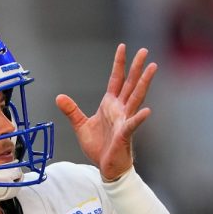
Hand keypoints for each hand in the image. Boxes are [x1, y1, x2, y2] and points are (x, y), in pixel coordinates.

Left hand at [56, 44, 156, 180]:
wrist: (106, 166)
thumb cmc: (99, 146)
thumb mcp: (80, 126)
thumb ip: (72, 111)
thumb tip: (59, 97)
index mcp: (110, 105)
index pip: (116, 79)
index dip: (119, 64)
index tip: (123, 47)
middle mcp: (120, 109)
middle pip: (130, 84)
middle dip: (137, 67)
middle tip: (145, 51)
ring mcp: (124, 121)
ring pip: (136, 98)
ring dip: (144, 83)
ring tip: (153, 68)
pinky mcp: (124, 135)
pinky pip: (132, 125)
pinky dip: (138, 118)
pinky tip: (147, 111)